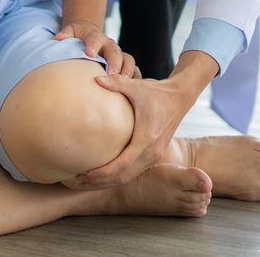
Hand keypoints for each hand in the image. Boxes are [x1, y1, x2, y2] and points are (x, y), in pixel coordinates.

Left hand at [54, 21, 138, 76]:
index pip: (94, 38)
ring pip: (128, 60)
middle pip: (115, 52)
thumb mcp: (71, 31)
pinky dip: (136, 79)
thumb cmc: (78, 36)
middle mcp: (110, 45)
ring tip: (125, 83)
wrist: (90, 35)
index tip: (90, 53)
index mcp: (96, 36)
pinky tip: (134, 91)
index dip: (93, 45)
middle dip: (114, 63)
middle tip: (112, 74)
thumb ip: (66, 33)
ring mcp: (119, 54)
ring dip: (127, 71)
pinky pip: (134, 71)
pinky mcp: (125, 64)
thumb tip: (58, 38)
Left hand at [74, 74, 191, 188]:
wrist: (180, 97)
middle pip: (124, 176)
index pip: (122, 164)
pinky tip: (104, 174)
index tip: (85, 174)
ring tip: (88, 180)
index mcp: (146, 139)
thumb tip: (96, 78)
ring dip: (109, 181)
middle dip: (101, 181)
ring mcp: (155, 155)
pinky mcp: (155, 155)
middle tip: (80, 180)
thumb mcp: (137, 86)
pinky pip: (135, 171)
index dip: (103, 172)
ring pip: (130, 176)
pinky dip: (119, 176)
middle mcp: (152, 152)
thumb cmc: (158, 92)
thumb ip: (117, 83)